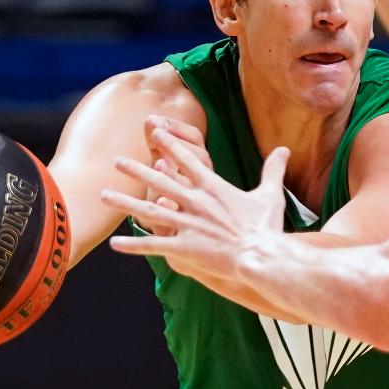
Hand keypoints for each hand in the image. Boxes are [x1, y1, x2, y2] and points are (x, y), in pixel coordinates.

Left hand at [102, 128, 289, 283]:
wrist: (262, 256)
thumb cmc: (266, 226)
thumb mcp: (270, 194)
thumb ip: (273, 169)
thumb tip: (284, 149)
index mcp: (214, 187)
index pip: (187, 159)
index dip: (169, 144)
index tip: (154, 132)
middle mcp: (196, 202)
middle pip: (160, 181)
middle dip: (137, 170)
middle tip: (117, 161)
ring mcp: (188, 224)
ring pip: (150, 210)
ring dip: (125, 202)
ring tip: (104, 195)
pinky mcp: (184, 247)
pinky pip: (154, 245)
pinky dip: (134, 245)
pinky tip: (114, 244)